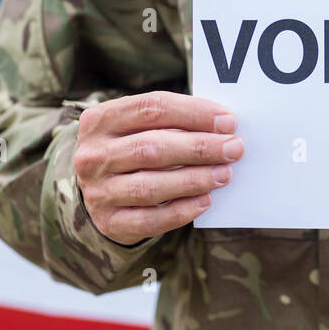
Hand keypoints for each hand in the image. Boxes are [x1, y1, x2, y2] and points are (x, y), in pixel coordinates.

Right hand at [73, 91, 243, 245]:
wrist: (98, 189)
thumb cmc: (132, 148)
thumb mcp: (139, 126)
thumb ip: (174, 121)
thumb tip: (224, 126)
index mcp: (101, 120)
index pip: (152, 108)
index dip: (194, 113)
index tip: (228, 121)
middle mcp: (94, 155)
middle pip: (152, 147)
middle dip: (199, 147)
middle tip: (234, 148)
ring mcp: (99, 191)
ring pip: (150, 186)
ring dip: (194, 179)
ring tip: (224, 174)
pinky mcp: (110, 222)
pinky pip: (150, 220)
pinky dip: (181, 211)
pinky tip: (205, 201)